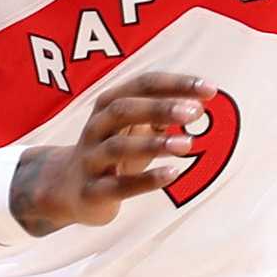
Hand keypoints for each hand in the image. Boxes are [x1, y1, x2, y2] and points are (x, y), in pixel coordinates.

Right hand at [10, 72, 212, 232]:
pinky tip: (173, 174)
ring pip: (119, 147)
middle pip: (124, 110)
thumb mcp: (133, 126)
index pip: (143, 85)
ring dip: (154, 144)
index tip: (210, 89)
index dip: (176, 84)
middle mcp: (96, 127)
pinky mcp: (92, 191)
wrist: (65, 188)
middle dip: (160, 108)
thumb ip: (162, 113)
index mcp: (108, 104)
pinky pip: (119, 186)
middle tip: (195, 112)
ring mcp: (91, 159)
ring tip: (187, 144)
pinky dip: (146, 179)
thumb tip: (200, 102)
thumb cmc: (112, 151)